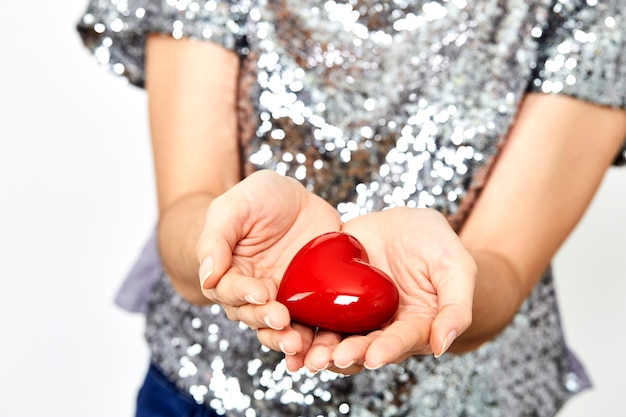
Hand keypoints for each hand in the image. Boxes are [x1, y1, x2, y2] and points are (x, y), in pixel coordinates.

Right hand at [196, 170, 341, 359]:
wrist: (295, 200)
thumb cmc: (257, 199)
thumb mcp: (234, 206)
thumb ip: (216, 238)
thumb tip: (207, 276)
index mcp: (230, 273)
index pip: (230, 290)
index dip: (243, 293)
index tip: (260, 292)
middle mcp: (255, 292)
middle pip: (254, 315)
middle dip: (266, 320)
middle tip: (281, 319)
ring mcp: (284, 298)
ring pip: (280, 328)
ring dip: (286, 339)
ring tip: (297, 343)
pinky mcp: (311, 299)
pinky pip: (311, 323)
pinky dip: (315, 338)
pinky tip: (319, 348)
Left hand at [301, 208, 475, 373]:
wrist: (405, 223)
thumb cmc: (438, 244)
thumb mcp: (456, 267)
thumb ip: (456, 305)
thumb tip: (443, 345)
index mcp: (415, 325)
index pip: (401, 341)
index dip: (388, 349)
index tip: (373, 357)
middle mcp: (383, 326)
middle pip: (364, 346)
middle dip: (347, 354)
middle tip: (330, 358)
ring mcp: (356, 313)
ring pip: (337, 337)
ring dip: (321, 349)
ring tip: (306, 356)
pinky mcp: (333, 295)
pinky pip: (316, 313)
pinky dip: (303, 325)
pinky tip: (287, 331)